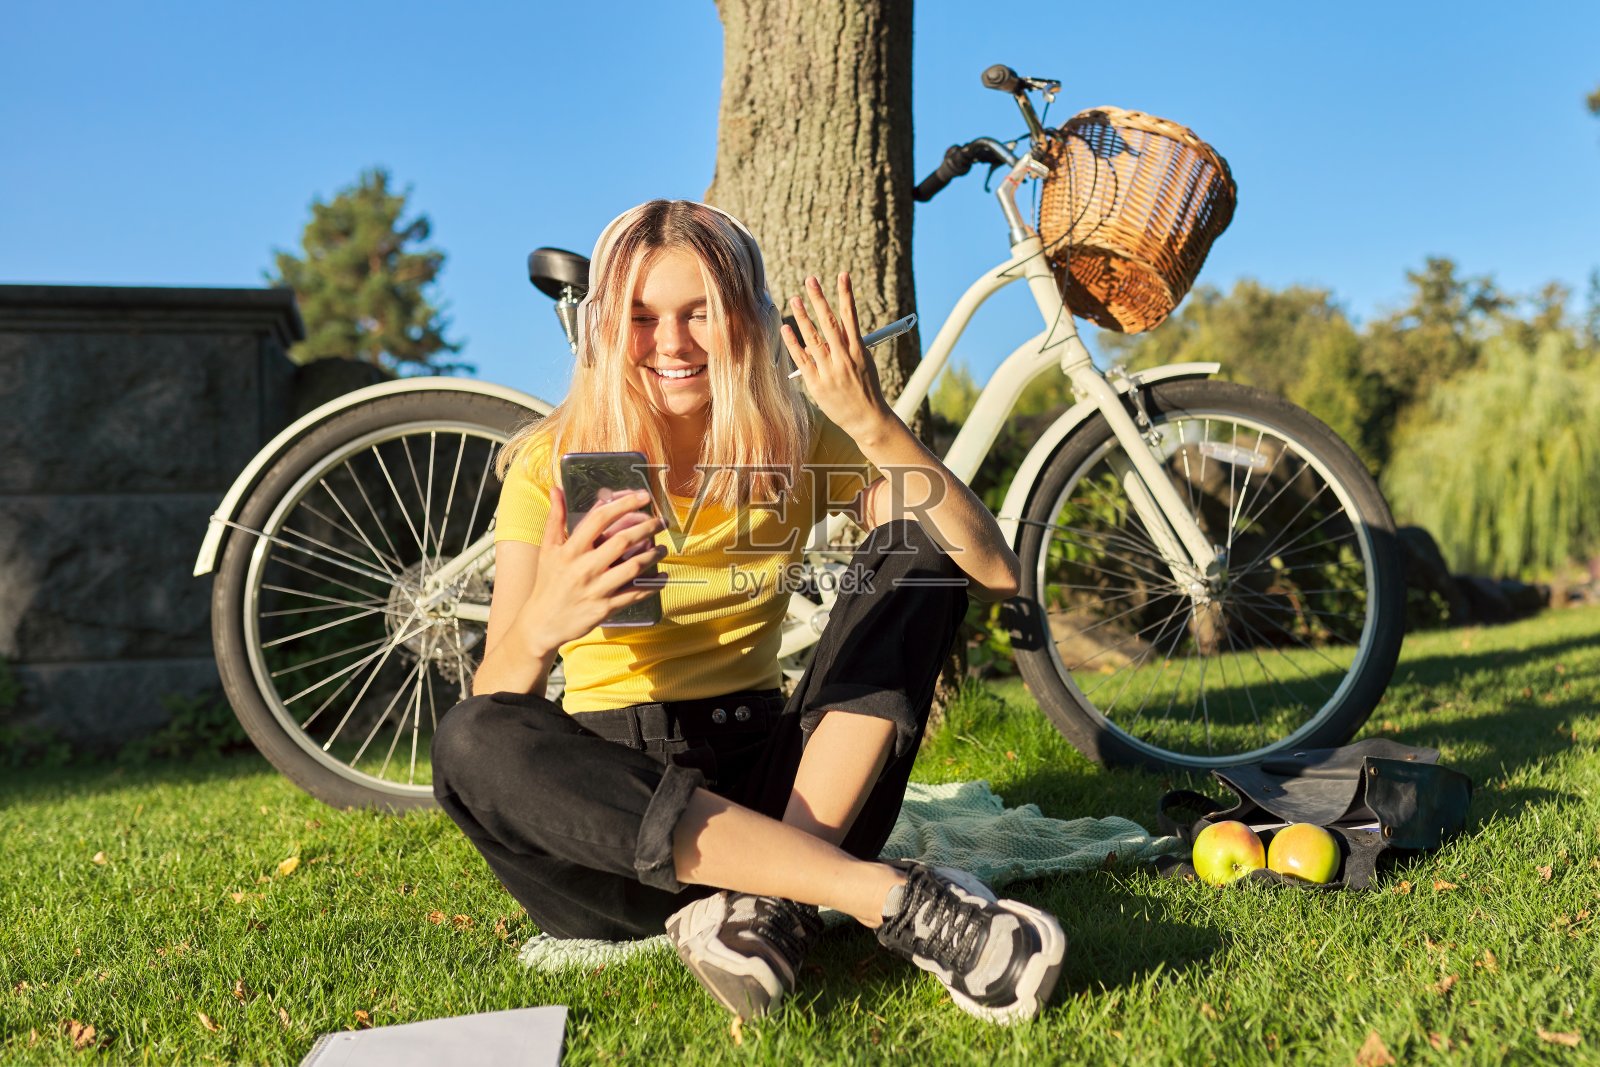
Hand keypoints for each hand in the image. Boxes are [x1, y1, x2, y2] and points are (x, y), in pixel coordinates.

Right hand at [518, 486, 666, 650]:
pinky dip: (652, 585)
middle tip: (661, 522)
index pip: (599, 518)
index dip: (623, 504)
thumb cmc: (547, 582)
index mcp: (570, 550)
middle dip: (647, 528)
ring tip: (663, 548)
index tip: (642, 497)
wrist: (542, 623)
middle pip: (622, 541)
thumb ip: (555, 518)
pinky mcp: (605, 608)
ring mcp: (596, 589)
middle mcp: (583, 568)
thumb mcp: (547, 549)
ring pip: (633, 567)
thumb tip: (557, 489)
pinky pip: (635, 594)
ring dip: (653, 555)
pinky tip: (662, 577)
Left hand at [782, 272, 893, 440]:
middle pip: (830, 323)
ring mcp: (830, 371)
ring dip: (803, 317)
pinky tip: (786, 329)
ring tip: (795, 299)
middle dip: (820, 299)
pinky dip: (794, 344)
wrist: (868, 420)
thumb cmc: (866, 391)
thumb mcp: (864, 365)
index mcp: (859, 350)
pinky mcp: (817, 384)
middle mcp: (844, 358)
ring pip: (814, 338)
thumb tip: (829, 332)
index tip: (842, 275)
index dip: (846, 294)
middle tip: (811, 280)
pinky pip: (803, 359)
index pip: (851, 316)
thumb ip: (848, 347)